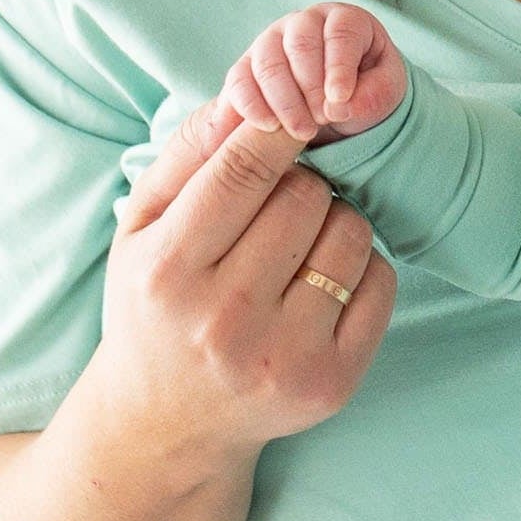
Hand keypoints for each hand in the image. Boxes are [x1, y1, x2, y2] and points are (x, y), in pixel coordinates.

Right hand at [99, 97, 396, 464]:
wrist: (166, 424)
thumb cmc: (154, 304)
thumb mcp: (139, 227)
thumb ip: (187, 153)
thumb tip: (247, 96)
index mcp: (168, 272)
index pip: (243, 171)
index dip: (280, 128)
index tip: (297, 112)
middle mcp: (224, 320)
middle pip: (305, 195)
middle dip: (300, 182)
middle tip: (279, 204)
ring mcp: (283, 356)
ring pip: (350, 232)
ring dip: (333, 221)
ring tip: (297, 245)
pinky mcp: (332, 383)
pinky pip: (380, 282)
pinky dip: (361, 267)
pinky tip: (321, 282)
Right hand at [223, 5, 406, 144]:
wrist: (340, 104)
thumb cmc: (367, 89)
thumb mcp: (385, 92)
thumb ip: (372, 95)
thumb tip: (338, 106)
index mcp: (344, 19)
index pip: (341, 33)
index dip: (339, 67)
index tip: (339, 100)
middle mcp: (303, 23)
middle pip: (300, 45)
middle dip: (311, 88)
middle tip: (322, 121)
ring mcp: (271, 41)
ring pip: (267, 62)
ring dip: (284, 101)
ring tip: (302, 132)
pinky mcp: (247, 67)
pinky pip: (239, 80)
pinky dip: (250, 106)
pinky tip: (267, 127)